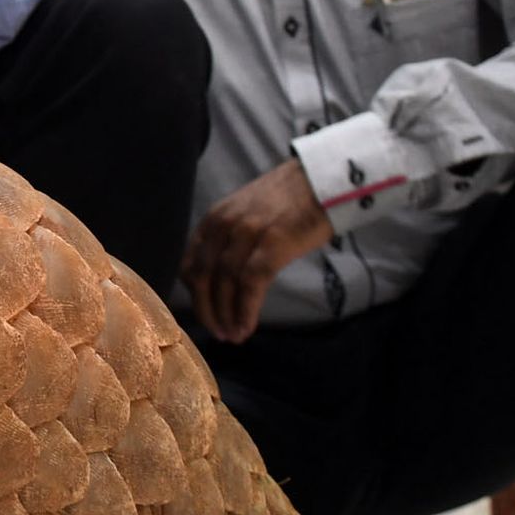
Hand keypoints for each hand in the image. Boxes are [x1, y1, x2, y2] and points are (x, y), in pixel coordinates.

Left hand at [180, 159, 332, 343]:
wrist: (324, 178)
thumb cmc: (289, 200)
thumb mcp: (246, 213)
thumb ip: (229, 239)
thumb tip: (221, 277)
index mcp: (214, 219)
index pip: (190, 264)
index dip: (194, 296)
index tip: (205, 314)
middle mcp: (224, 225)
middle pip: (203, 277)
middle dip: (206, 311)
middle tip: (217, 333)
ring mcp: (247, 233)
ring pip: (224, 284)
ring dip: (226, 315)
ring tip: (233, 336)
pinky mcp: (273, 244)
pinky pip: (250, 285)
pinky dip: (245, 310)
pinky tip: (246, 327)